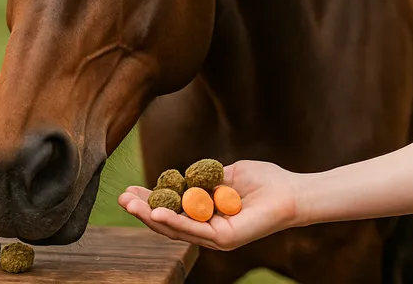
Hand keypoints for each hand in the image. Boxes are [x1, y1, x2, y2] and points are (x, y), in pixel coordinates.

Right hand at [118, 161, 303, 250]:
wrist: (291, 192)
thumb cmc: (264, 181)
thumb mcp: (225, 173)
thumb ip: (203, 177)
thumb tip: (181, 177)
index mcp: (206, 214)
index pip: (172, 209)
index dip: (149, 200)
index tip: (130, 188)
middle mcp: (208, 229)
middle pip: (168, 222)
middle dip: (143, 210)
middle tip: (121, 198)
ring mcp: (215, 237)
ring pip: (176, 228)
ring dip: (151, 217)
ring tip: (130, 205)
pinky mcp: (225, 240)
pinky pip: (194, 230)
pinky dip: (174, 221)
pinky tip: (157, 212)